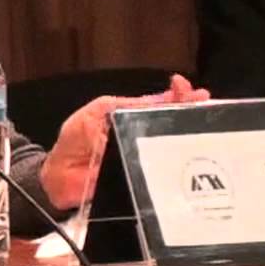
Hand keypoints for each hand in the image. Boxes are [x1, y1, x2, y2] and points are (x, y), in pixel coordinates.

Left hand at [40, 74, 210, 209]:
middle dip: (189, 109)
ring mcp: (145, 156)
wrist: (59, 179)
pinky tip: (194, 153)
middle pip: (171, 121)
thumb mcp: (93, 116)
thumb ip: (120, 107)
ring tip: (205, 117)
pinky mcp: (145, 178)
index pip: (157, 104)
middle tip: (203, 100)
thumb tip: (153, 101)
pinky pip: (165, 169)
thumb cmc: (73, 144)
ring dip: (190, 131)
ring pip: (173, 143)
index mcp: (127, 117)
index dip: (174, 96)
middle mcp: (140, 135)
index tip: (185, 87)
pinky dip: (180, 162)